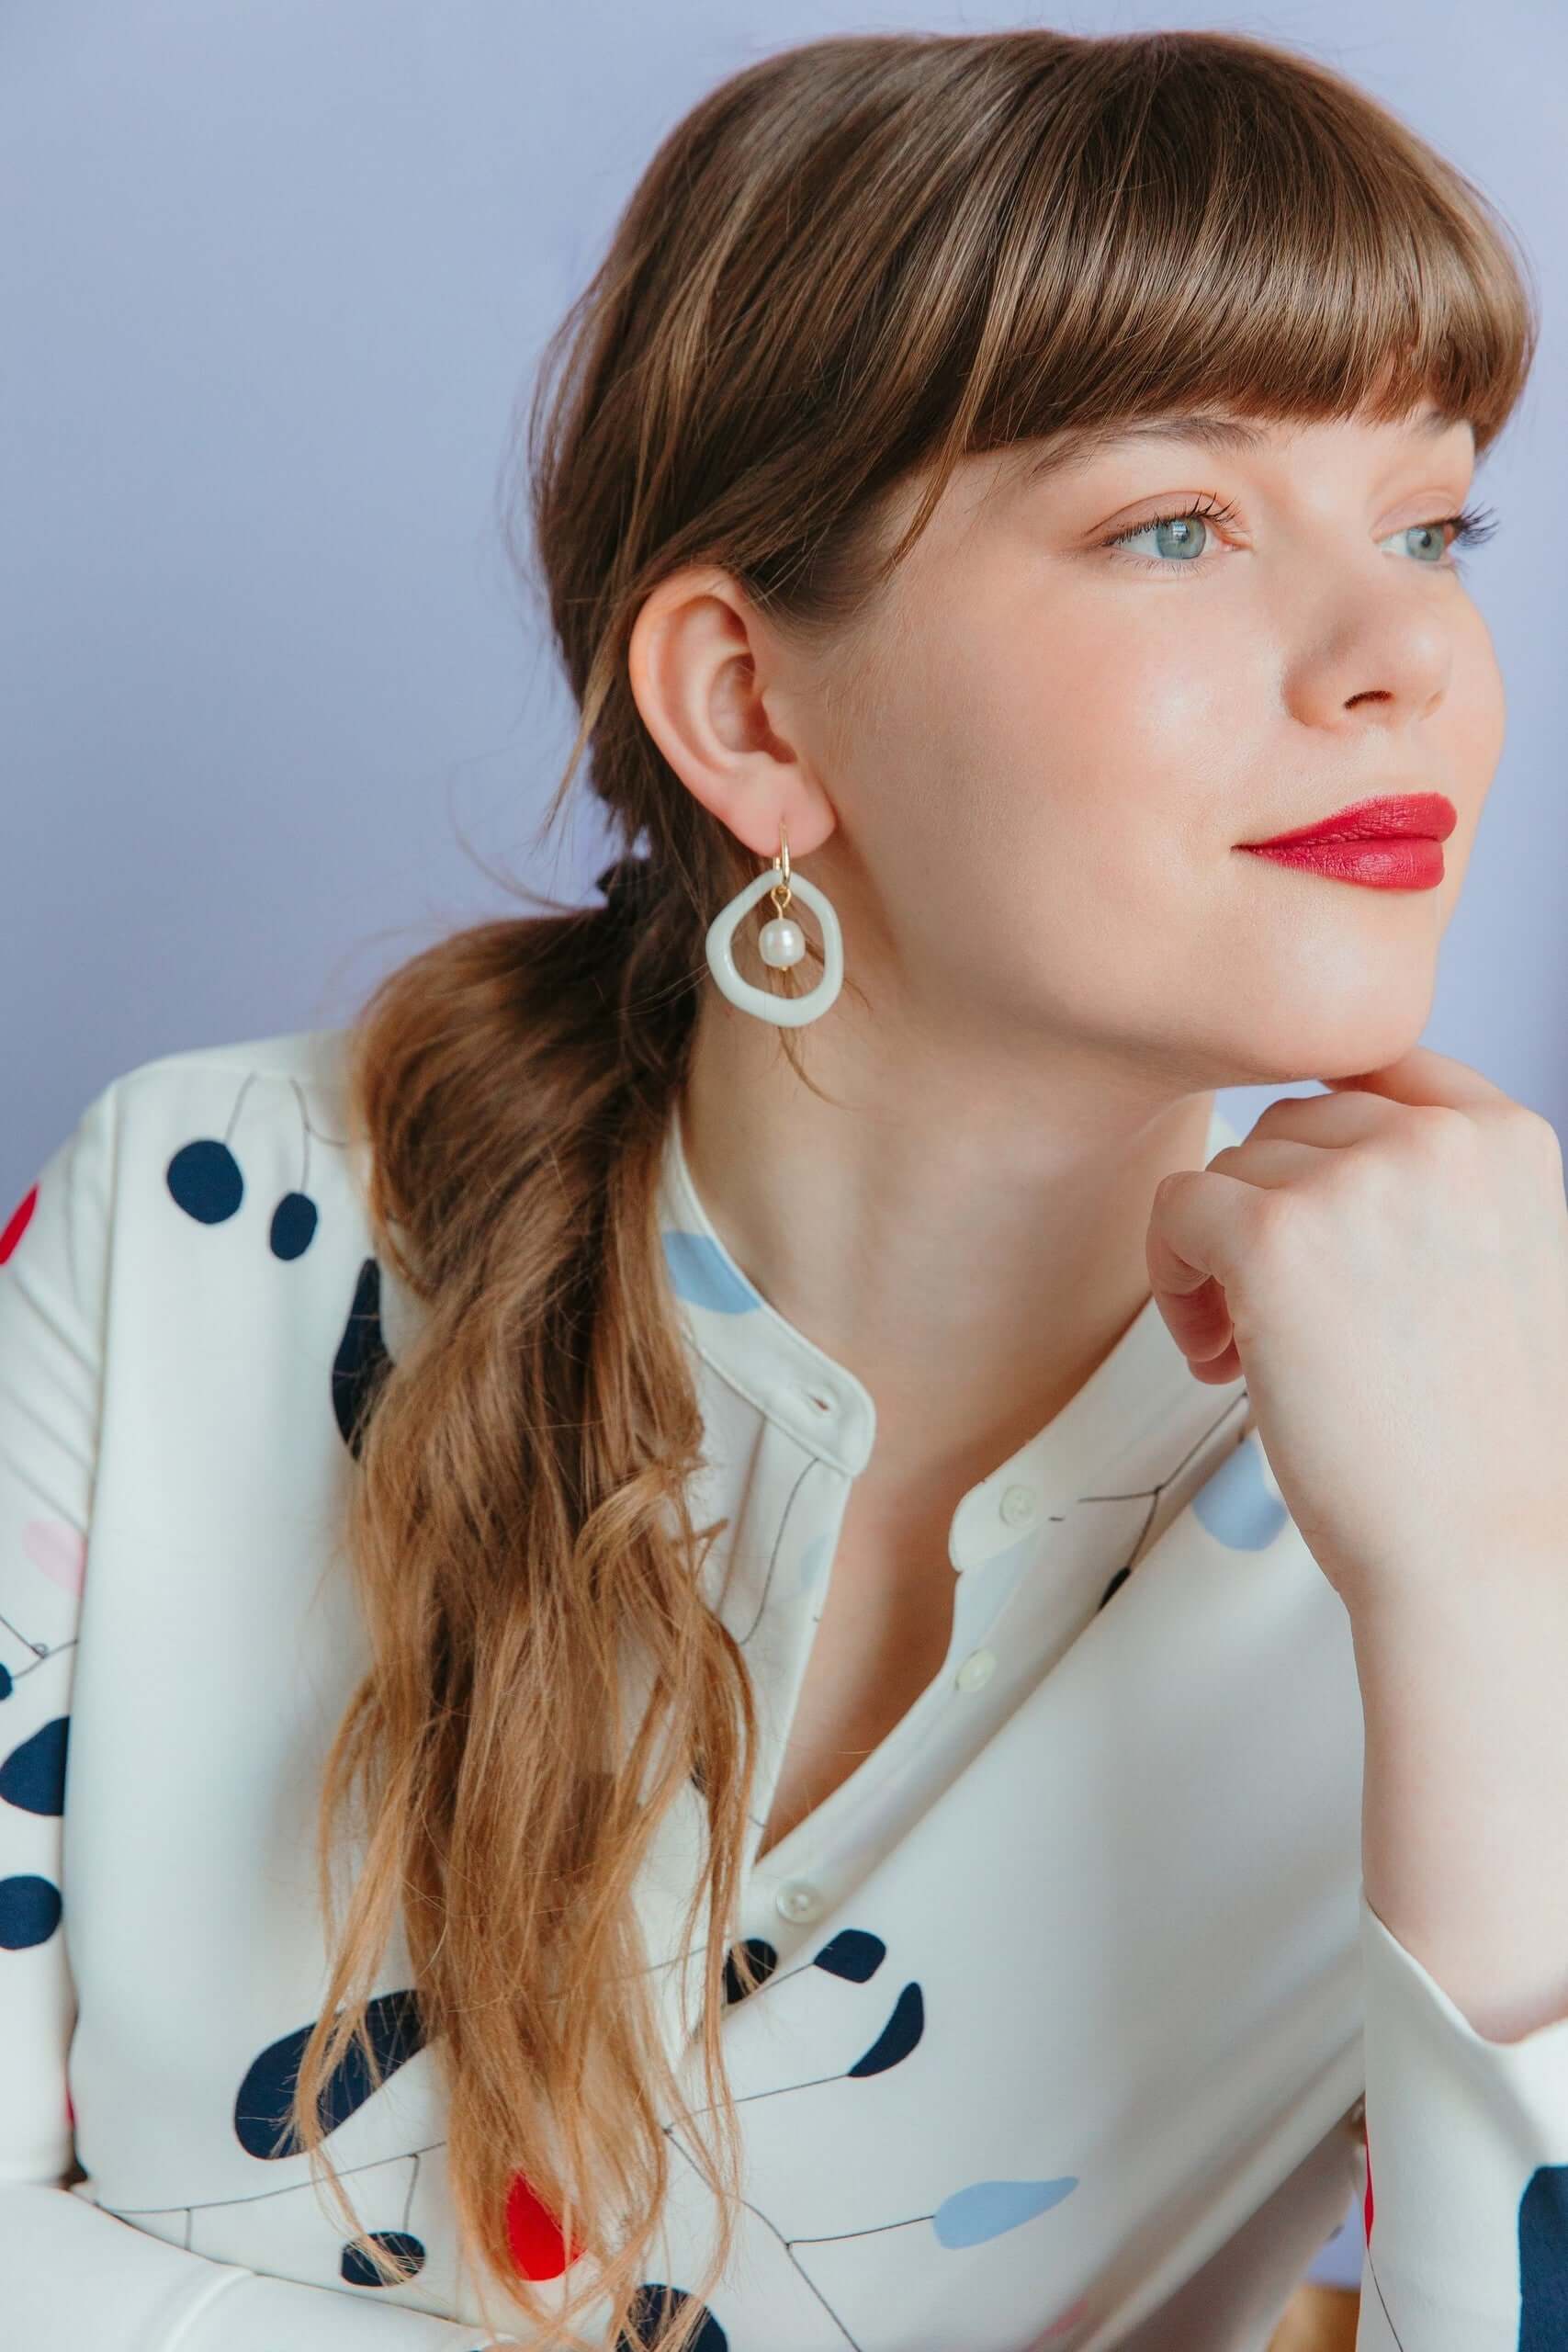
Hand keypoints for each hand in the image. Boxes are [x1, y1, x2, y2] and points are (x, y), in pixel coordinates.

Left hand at [1144, 1046, 1567, 1611]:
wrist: (1480, 1548)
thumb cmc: (1486, 1443)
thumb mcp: (1508, 1265)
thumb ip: (1441, 1189)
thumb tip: (1335, 1139)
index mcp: (1506, 1139)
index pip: (1378, 1064)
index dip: (1322, 1143)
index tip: (1305, 1204)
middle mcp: (1435, 1141)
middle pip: (1291, 1124)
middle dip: (1269, 1213)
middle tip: (1277, 1314)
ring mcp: (1353, 1182)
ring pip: (1228, 1170)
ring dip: (1220, 1256)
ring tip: (1254, 1348)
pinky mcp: (1271, 1237)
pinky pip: (1177, 1210)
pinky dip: (1173, 1280)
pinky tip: (1220, 1352)